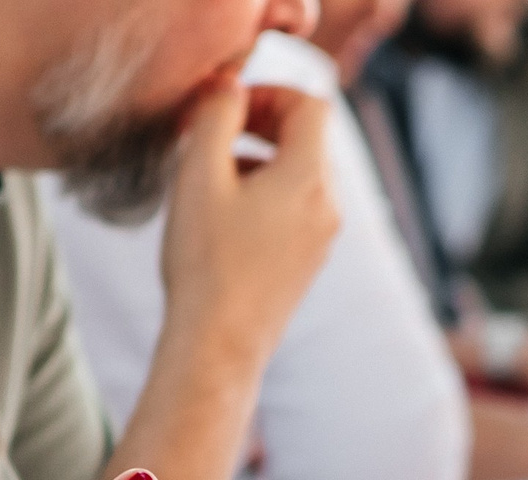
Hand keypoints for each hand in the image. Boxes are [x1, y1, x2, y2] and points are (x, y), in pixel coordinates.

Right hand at [158, 78, 338, 381]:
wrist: (219, 346)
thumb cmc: (206, 263)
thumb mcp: (199, 174)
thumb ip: (216, 116)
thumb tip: (229, 84)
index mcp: (309, 178)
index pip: (312, 103)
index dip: (270, 92)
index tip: (228, 107)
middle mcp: (328, 205)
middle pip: (310, 137)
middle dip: (263, 123)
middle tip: (215, 133)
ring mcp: (323, 237)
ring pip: (301, 172)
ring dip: (261, 158)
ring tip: (213, 176)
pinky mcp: (309, 261)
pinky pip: (297, 206)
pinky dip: (267, 192)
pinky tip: (225, 214)